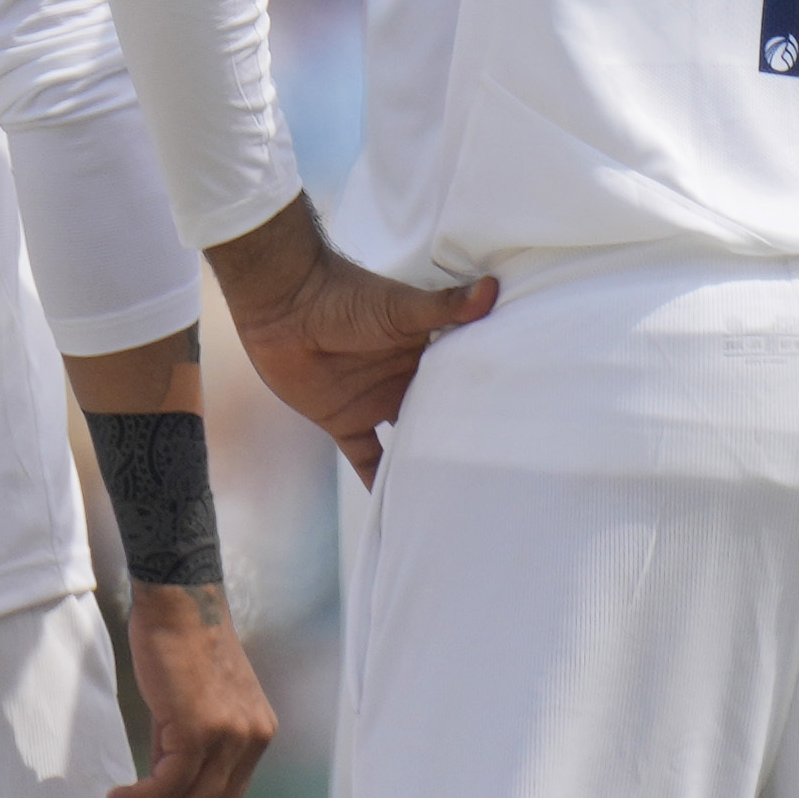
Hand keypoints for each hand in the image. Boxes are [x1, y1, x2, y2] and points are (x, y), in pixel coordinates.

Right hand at [101, 582, 277, 797]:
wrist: (178, 603)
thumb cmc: (180, 644)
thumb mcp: (195, 706)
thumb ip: (186, 749)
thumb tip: (162, 790)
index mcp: (257, 735)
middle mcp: (252, 740)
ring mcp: (230, 737)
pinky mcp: (200, 730)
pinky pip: (168, 786)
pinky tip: (120, 797)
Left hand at [207, 198, 495, 480]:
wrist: (284, 304)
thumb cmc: (346, 297)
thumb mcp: (402, 306)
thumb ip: (444, 306)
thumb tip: (492, 288)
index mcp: (425, 354)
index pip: (460, 385)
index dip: (482, 406)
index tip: (514, 432)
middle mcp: (404, 382)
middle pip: (436, 418)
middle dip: (456, 442)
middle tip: (492, 477)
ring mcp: (375, 404)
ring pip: (405, 443)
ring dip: (420, 464)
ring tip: (453, 498)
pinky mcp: (344, 422)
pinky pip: (366, 458)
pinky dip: (377, 480)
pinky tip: (396, 509)